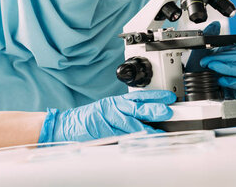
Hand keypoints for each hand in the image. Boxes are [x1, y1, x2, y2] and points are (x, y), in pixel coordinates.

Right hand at [38, 90, 175, 142]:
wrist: (66, 126)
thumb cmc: (90, 120)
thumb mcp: (109, 111)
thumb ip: (127, 115)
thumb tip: (150, 121)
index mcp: (116, 102)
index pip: (139, 97)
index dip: (155, 96)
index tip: (169, 98)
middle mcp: (113, 107)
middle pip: (137, 107)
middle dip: (153, 109)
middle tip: (167, 111)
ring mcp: (107, 118)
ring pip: (129, 122)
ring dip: (145, 127)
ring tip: (157, 132)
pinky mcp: (101, 130)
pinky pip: (119, 134)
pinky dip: (131, 138)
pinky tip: (139, 139)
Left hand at [185, 21, 235, 99]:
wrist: (196, 87)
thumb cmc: (202, 69)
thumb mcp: (201, 51)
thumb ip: (208, 36)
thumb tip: (216, 24)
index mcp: (235, 51)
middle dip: (221, 57)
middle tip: (206, 61)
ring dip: (225, 68)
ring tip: (212, 68)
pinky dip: (232, 82)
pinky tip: (222, 80)